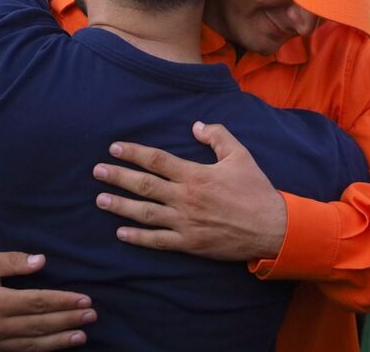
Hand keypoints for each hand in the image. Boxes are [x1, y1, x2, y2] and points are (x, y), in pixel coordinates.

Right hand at [0, 251, 94, 350]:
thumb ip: (11, 262)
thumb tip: (41, 261)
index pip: (38, 303)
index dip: (63, 301)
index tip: (84, 299)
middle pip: (40, 326)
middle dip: (68, 320)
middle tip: (92, 316)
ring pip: (32, 345)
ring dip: (59, 341)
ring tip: (82, 336)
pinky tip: (55, 347)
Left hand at [93, 121, 286, 260]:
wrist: (272, 228)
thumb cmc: (256, 189)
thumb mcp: (240, 155)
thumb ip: (217, 135)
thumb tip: (195, 125)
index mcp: (195, 175)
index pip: (156, 160)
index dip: (133, 152)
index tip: (115, 148)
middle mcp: (185, 198)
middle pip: (143, 185)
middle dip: (117, 177)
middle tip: (97, 171)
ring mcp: (185, 223)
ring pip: (145, 213)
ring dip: (120, 206)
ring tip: (100, 200)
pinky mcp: (189, 244)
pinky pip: (158, 241)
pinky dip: (138, 237)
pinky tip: (121, 232)